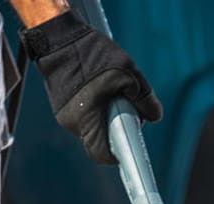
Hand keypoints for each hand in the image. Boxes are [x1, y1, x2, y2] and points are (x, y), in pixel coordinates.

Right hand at [22, 11, 162, 165]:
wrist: (58, 37)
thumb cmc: (92, 54)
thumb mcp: (128, 73)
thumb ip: (145, 99)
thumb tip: (154, 117)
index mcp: (87, 118)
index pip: (101, 154)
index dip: (117, 155)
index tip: (129, 147)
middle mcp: (72, 122)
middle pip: (99, 140)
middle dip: (116, 130)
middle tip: (126, 109)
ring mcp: (64, 115)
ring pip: (93, 127)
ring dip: (106, 117)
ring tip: (112, 92)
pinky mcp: (61, 106)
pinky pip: (84, 116)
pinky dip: (96, 109)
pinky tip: (100, 89)